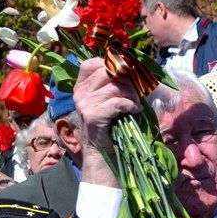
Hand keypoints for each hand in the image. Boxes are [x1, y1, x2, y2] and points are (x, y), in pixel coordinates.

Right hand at [73, 58, 140, 186]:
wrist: (103, 155)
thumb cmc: (111, 126)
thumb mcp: (110, 101)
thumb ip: (115, 84)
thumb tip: (134, 68)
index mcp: (81, 86)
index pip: (94, 63)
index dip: (114, 63)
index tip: (130, 72)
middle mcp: (79, 93)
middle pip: (108, 72)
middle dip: (128, 80)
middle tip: (137, 92)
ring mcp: (84, 104)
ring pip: (116, 87)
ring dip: (132, 95)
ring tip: (135, 105)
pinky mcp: (93, 116)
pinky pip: (118, 102)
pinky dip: (131, 105)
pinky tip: (134, 111)